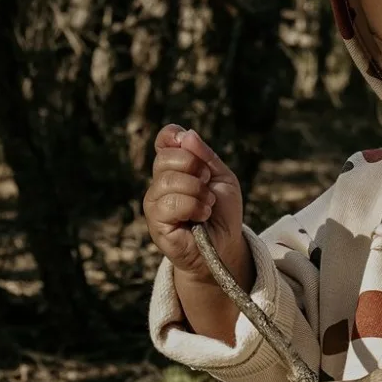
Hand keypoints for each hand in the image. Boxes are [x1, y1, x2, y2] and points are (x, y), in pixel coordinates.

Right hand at [143, 125, 245, 282]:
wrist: (225, 245)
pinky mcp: (156, 223)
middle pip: (166, 158)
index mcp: (175, 168)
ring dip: (198, 191)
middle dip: (196, 168)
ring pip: (168, 180)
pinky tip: (201, 216)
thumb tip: (186, 135)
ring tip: (208, 205)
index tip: (192, 146)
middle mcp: (160, 183)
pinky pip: (170, 203)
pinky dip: (193, 207)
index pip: (164, 141)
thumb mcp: (222, 179)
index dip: (174, 136)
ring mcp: (155, 203)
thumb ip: (206, 156)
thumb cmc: (223, 213)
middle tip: (208, 186)